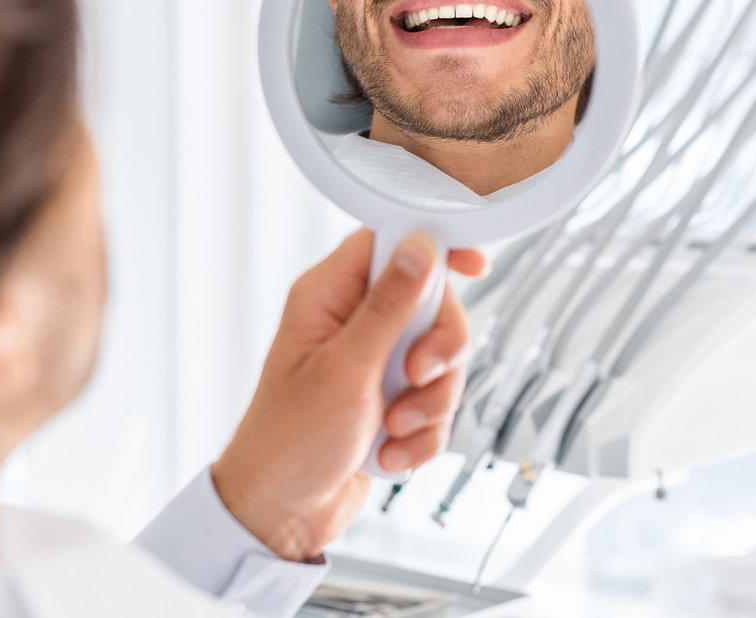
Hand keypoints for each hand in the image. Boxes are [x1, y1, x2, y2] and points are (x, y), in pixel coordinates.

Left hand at [210, 229, 485, 561]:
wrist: (281, 514)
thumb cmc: (290, 440)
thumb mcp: (346, 367)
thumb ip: (389, 304)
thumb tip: (422, 245)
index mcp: (330, 294)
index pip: (390, 241)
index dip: (434, 246)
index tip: (475, 265)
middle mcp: (354, 320)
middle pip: (431, 303)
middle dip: (438, 348)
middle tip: (418, 375)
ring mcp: (375, 360)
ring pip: (440, 357)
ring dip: (429, 402)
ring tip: (394, 429)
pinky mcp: (391, 398)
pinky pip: (435, 400)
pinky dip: (422, 432)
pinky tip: (390, 453)